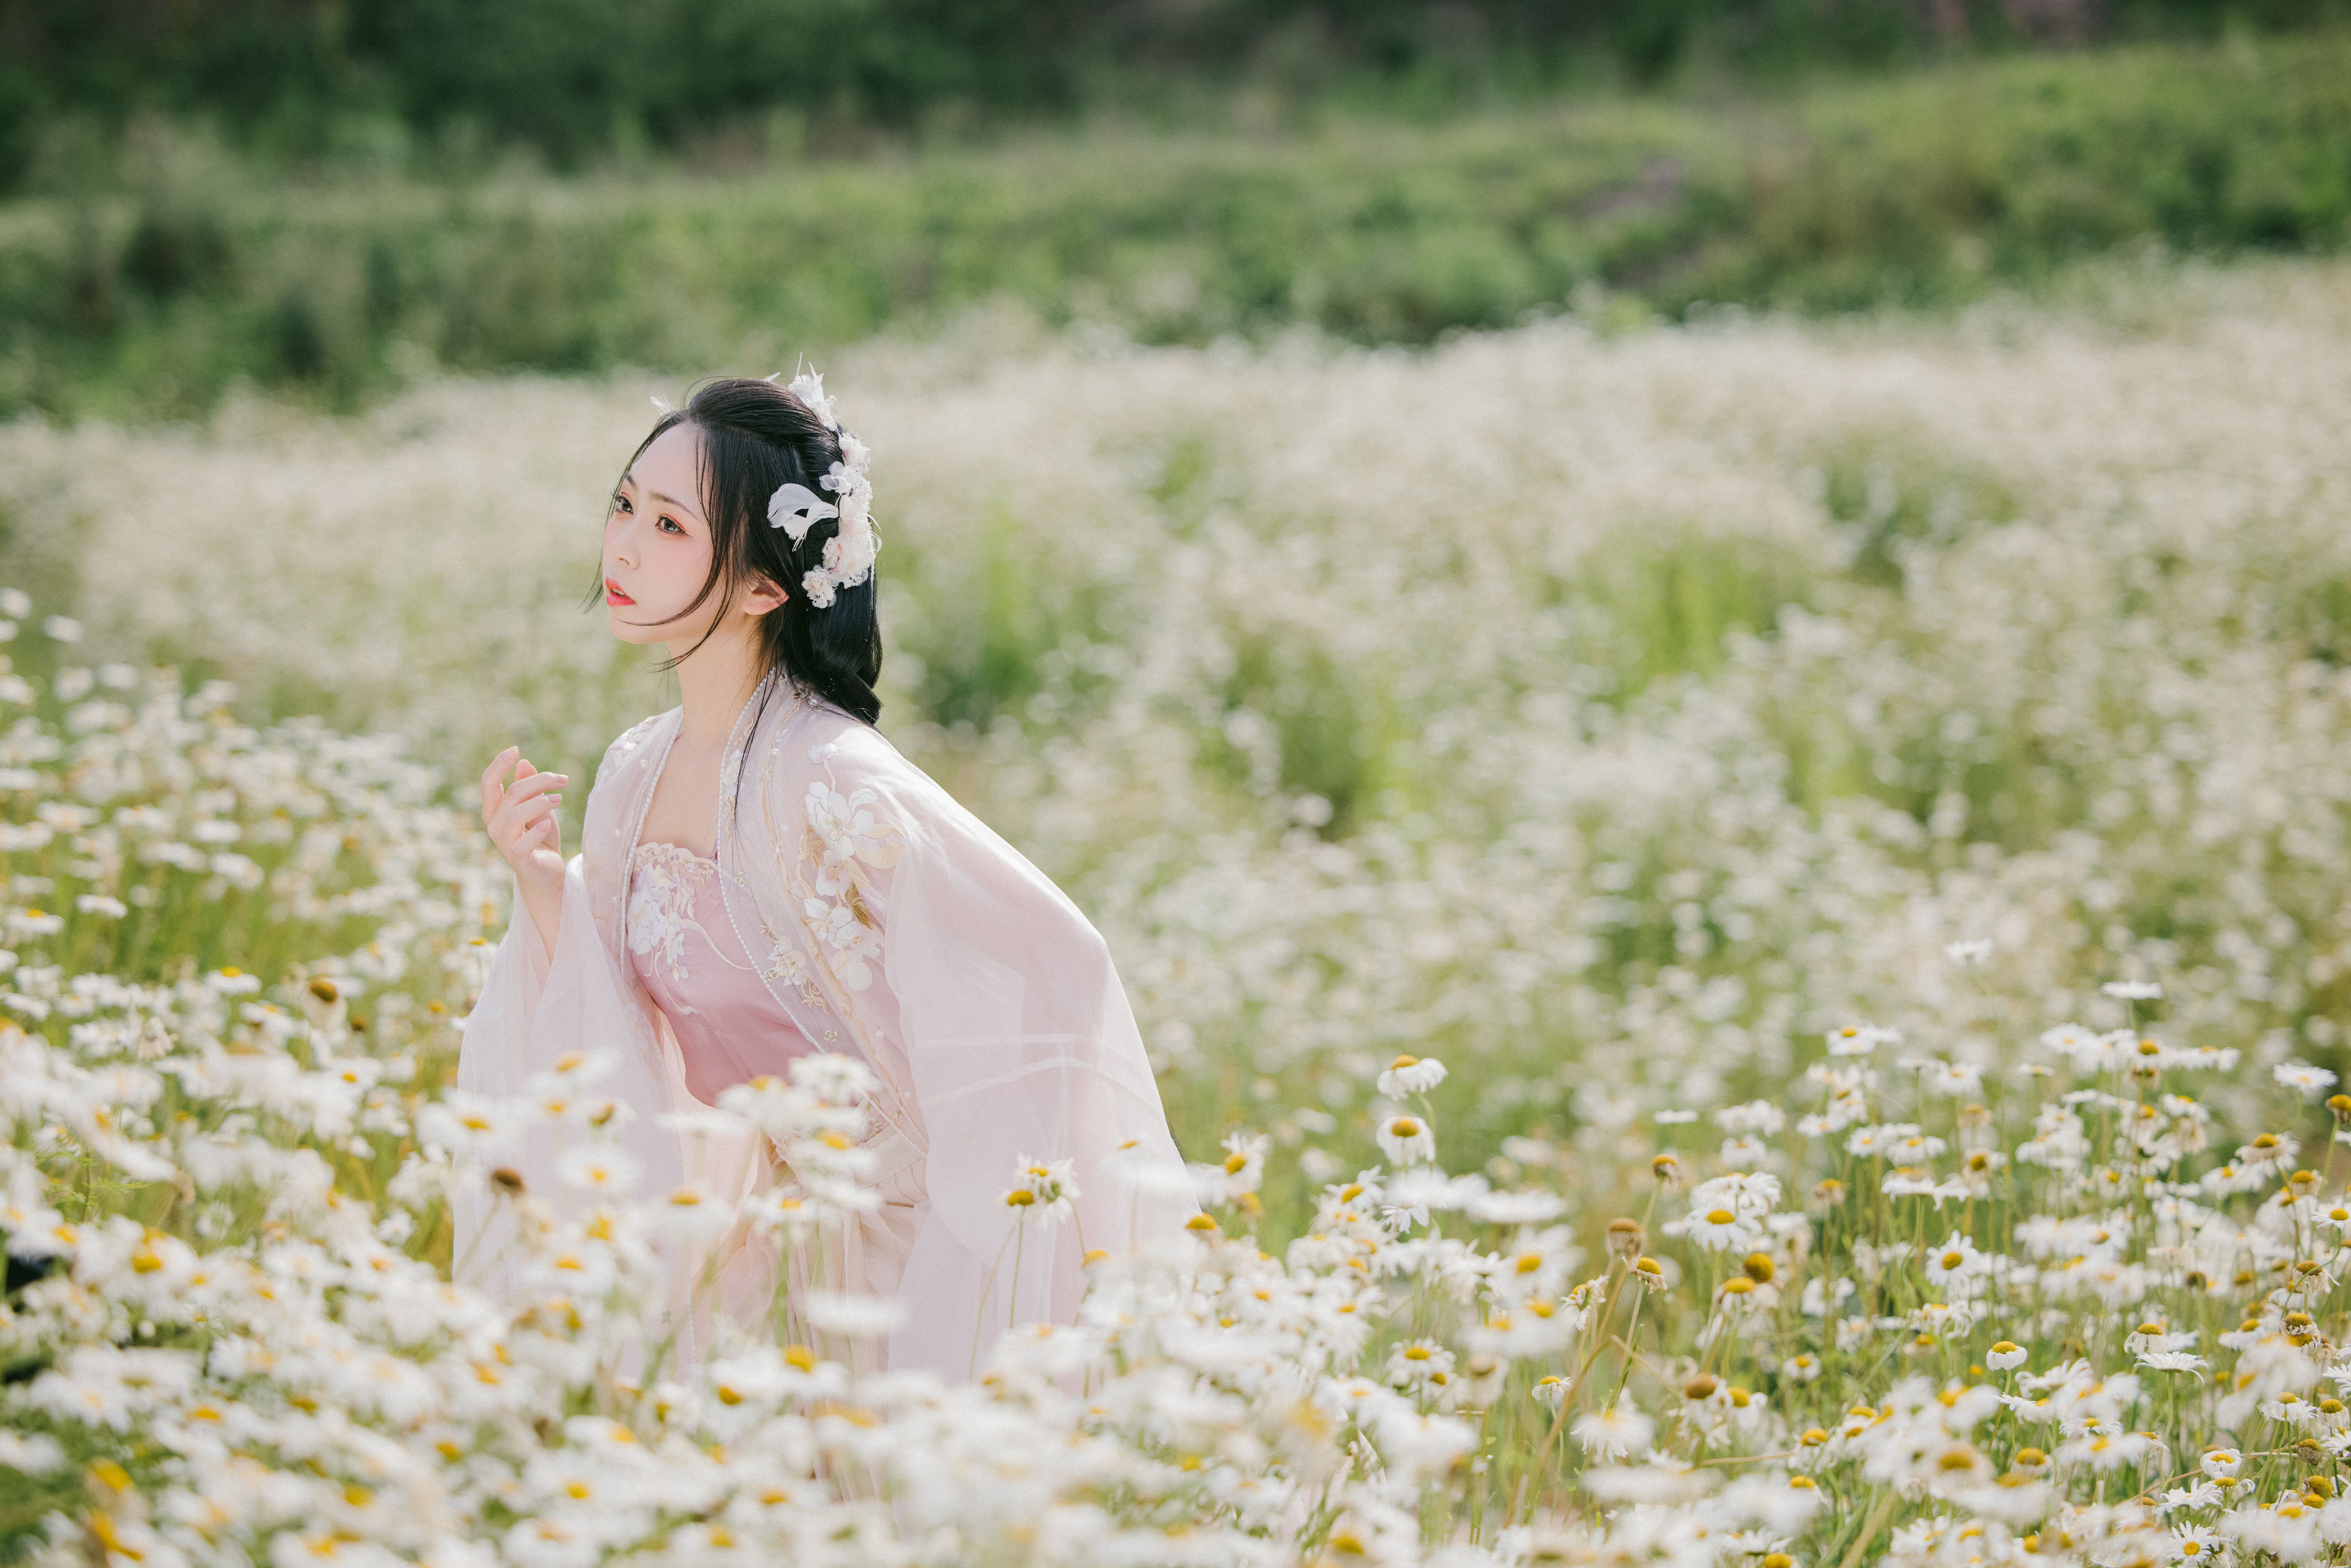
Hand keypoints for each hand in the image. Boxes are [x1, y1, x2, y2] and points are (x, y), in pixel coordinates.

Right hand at [480, 746, 568, 895]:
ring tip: (559, 800)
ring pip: (516, 814)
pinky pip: (523, 842)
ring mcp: (504, 843)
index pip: (488, 783)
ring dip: (541, 802)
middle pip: (512, 793)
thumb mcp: (539, 808)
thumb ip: (530, 788)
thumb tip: (524, 763)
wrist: (548, 870)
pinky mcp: (518, 859)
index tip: (515, 749)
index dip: (498, 765)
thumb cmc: (541, 837)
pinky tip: (546, 826)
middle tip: (562, 779)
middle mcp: (494, 825)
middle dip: (539, 781)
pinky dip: (536, 831)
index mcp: (495, 810)